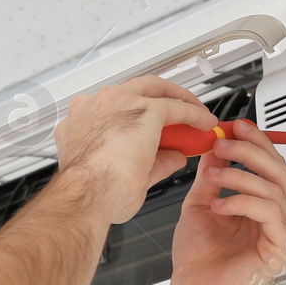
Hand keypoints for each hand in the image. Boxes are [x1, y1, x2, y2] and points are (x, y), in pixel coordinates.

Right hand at [52, 76, 216, 223]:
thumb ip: (150, 162)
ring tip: (193, 114)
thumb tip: (172, 158)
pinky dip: (193, 114)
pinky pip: (175, 106)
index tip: (146, 125)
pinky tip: (204, 122)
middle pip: (134, 90)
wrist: (87, 194)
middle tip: (175, 112)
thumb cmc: (90, 190)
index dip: (132, 114)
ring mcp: (117, 103)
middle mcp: (95, 106)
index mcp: (81, 122)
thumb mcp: (116, 175)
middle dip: (158, 98)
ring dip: (175, 101)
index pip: (112, 109)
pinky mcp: (144, 110)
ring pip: (154, 90)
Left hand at [167, 118, 285, 284]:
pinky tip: (221, 206)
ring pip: (274, 188)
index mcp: (265, 207)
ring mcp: (285, 233)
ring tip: (213, 178)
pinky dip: (243, 203)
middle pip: (279, 171)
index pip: (271, 165)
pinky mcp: (284, 249)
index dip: (257, 142)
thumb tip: (216, 146)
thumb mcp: (201, 204)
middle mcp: (279, 218)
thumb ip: (212, 176)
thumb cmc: (198, 258)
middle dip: (250, 151)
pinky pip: (271, 213)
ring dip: (239, 176)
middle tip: (224, 144)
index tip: (236, 126)